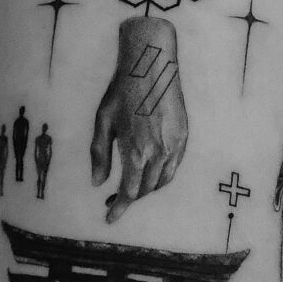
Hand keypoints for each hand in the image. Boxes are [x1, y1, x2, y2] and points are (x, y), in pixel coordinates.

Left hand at [91, 17, 188, 222]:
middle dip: (130, 199)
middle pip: (146, 190)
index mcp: (136, 151)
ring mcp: (175, 145)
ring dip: (146, 190)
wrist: (152, 63)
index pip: (129, 192)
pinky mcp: (184, 136)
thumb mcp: (103, 122)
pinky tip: (150, 175)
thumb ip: (100, 155)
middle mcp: (158, 152)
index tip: (110, 218)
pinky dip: (161, 178)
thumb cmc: (123, 90)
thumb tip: (98, 183)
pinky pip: (173, 168)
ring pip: (162, 182)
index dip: (119, 208)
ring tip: (131, 189)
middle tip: (114, 201)